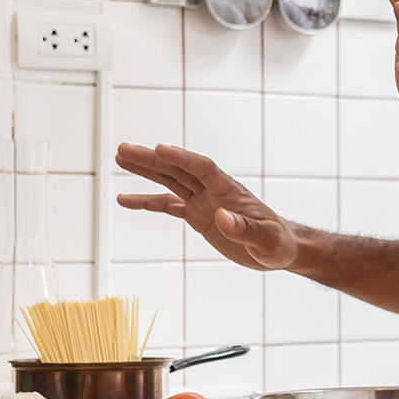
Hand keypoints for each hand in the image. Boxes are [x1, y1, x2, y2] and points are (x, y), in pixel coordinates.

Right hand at [114, 143, 300, 270]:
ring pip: (170, 181)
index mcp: (230, 192)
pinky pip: (168, 205)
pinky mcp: (198, 215)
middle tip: (123, 149)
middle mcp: (213, 191)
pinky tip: (125, 200)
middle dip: (152, 159)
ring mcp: (204, 201)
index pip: (203, 168)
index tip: (160, 148)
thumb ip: (245, 229)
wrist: (279, 249)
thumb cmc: (276, 244)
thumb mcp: (266, 241)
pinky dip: (147, 201)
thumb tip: (222, 217)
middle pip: (179, 169)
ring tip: (120, 159)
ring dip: (146, 170)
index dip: (183, 158)